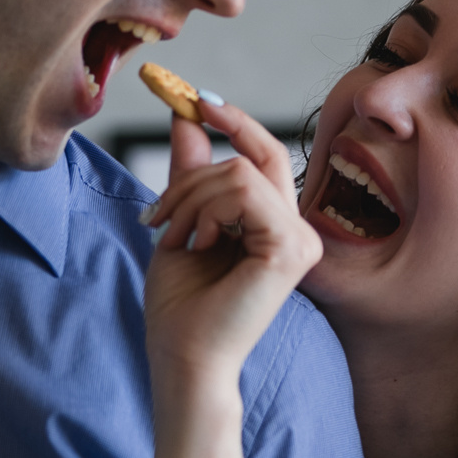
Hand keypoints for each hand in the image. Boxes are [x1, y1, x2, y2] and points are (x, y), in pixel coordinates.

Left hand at [137, 99, 321, 457]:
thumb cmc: (182, 307)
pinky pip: (243, 193)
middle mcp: (298, 231)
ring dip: (190, 198)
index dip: (233, 121)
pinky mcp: (291, 250)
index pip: (263, 155)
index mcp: (277, 226)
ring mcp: (301, 241)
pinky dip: (205, 210)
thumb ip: (191, 171)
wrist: (182, 359)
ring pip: (240, 172)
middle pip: (250, 157)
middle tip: (155, 215)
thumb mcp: (181, 222)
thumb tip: (186, 114)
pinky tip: (198, 244)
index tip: (194, 99)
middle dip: (193, 175)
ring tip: (173, 236)